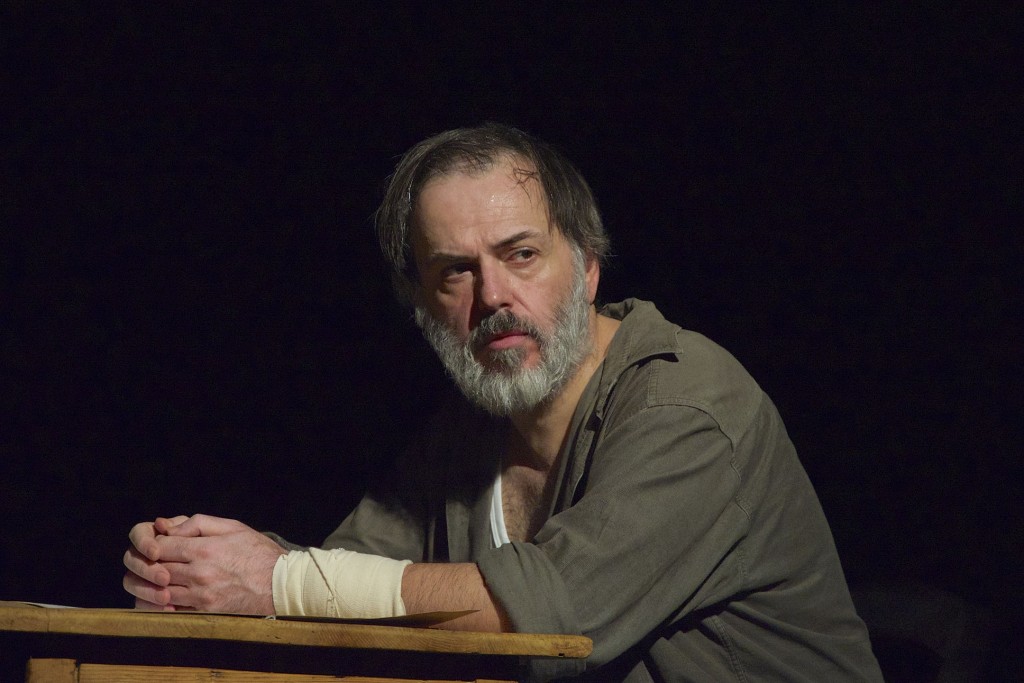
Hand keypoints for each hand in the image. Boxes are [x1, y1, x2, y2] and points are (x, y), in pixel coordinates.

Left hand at [123, 514, 285, 614]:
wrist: (280, 583)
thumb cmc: (257, 551)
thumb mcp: (231, 526)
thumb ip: (196, 523)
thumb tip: (164, 526)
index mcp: (204, 549)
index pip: (159, 547)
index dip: (151, 545)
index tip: (156, 544)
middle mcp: (199, 574)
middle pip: (156, 569)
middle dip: (148, 564)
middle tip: (150, 561)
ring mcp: (201, 596)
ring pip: (159, 592)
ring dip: (152, 585)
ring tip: (157, 577)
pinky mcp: (205, 612)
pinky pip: (172, 611)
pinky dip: (162, 604)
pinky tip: (165, 595)